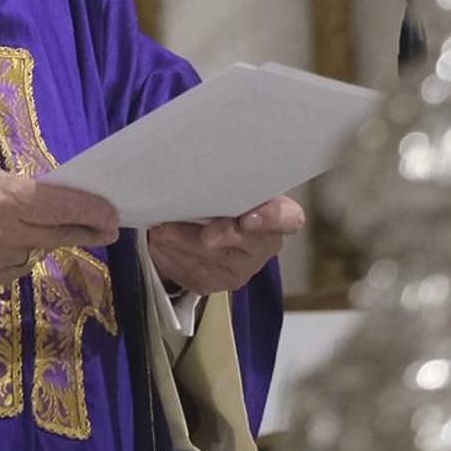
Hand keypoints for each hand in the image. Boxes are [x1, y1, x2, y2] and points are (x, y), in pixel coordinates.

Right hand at [0, 159, 119, 288]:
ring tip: (16, 224)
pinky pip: (12, 269)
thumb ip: (16, 189)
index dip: (91, 211)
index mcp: (1, 198)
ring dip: (37, 241)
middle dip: (85, 231)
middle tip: (106, 228)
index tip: (112, 214)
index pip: (61, 207)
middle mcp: (0, 234)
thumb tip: (52, 201)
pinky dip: (13, 256)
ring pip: (33, 254)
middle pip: (57, 235)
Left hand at [147, 195, 304, 296]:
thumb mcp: (229, 180)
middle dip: (221, 237)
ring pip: (216, 262)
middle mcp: (265, 244)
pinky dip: (175, 261)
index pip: (289, 218)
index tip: (247, 218)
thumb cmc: (224, 192)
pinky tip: (161, 247)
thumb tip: (194, 169)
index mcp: (279, 213)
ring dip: (185, 246)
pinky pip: (198, 276)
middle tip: (201, 233)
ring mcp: (244, 267)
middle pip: (248, 245)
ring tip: (162, 231)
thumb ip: (224, 180)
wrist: (212, 219)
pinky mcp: (220, 281)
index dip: (271, 219)